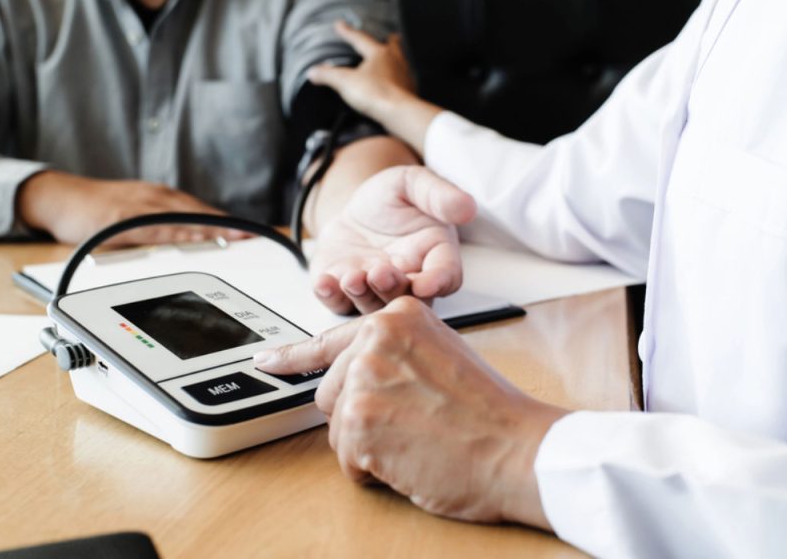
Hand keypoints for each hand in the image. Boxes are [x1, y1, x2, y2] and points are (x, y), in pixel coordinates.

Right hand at [17, 170, 250, 244]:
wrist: (59, 198)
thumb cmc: (97, 211)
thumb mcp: (134, 218)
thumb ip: (159, 229)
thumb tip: (186, 242)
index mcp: (159, 199)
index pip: (199, 210)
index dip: (225, 221)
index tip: (249, 232)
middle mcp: (153, 197)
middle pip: (196, 211)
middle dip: (225, 223)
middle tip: (251, 235)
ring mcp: (137, 206)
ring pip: (179, 216)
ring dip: (207, 226)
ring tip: (232, 236)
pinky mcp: (120, 217)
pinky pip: (152, 225)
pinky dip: (174, 231)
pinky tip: (189, 236)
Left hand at [254, 297, 567, 526]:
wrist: (518, 448)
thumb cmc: (489, 411)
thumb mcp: (441, 354)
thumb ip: (395, 352)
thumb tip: (354, 370)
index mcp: (396, 317)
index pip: (329, 339)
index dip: (294, 357)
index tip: (268, 362)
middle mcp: (374, 339)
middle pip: (331, 391)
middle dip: (360, 416)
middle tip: (406, 426)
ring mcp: (363, 379)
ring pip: (336, 426)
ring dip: (368, 444)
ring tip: (416, 440)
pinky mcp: (358, 423)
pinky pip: (345, 458)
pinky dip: (373, 470)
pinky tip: (411, 458)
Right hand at [308, 21, 415, 122]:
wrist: (398, 112)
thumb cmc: (376, 94)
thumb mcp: (345, 82)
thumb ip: (328, 75)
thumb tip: (313, 72)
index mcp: (378, 54)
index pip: (360, 39)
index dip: (347, 32)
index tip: (340, 26)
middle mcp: (394, 61)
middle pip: (391, 45)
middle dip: (387, 40)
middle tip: (388, 36)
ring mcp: (404, 76)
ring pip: (401, 61)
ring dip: (396, 58)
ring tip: (392, 59)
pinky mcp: (409, 91)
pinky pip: (405, 80)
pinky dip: (400, 78)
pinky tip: (396, 83)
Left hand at [309, 165, 475, 314]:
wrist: (355, 207)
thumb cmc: (391, 197)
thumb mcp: (413, 183)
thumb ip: (439, 195)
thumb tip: (468, 207)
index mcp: (434, 254)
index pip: (446, 276)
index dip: (438, 282)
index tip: (427, 283)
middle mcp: (408, 279)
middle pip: (408, 298)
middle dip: (393, 289)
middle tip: (380, 273)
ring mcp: (376, 290)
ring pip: (373, 305)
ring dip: (362, 295)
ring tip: (352, 277)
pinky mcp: (346, 293)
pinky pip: (338, 303)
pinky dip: (330, 296)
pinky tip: (324, 283)